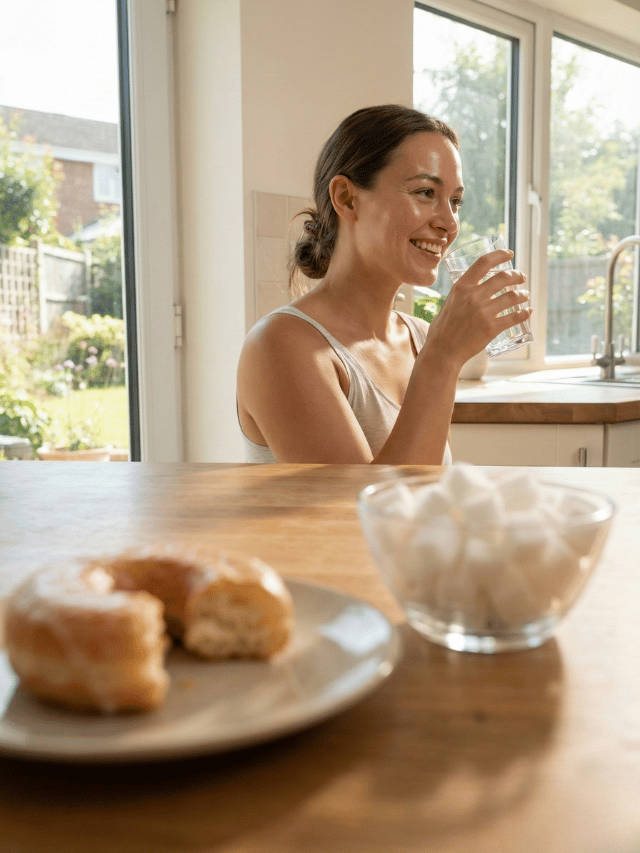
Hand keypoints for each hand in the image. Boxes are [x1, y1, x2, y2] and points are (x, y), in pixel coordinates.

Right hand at [424, 249, 530, 367]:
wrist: (442, 351)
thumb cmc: (442, 329)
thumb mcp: (448, 303)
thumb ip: (461, 295)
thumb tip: (472, 290)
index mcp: (461, 287)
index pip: (484, 262)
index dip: (499, 255)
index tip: (509, 254)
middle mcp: (473, 296)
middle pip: (504, 277)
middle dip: (517, 275)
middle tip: (521, 278)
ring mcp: (483, 312)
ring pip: (513, 296)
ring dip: (523, 294)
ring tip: (525, 295)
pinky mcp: (491, 328)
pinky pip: (514, 316)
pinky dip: (524, 313)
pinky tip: (528, 311)